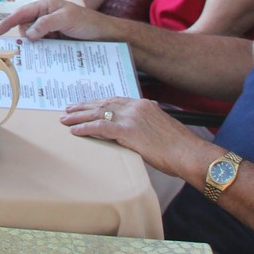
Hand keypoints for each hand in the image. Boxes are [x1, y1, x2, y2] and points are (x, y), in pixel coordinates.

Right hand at [0, 0, 116, 40]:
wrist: (106, 36)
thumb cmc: (88, 22)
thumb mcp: (66, 18)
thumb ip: (46, 23)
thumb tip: (29, 33)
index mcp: (46, 6)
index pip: (22, 13)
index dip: (8, 21)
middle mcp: (46, 16)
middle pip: (25, 27)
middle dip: (28, 35)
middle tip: (41, 41)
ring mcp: (50, 29)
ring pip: (33, 38)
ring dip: (37, 44)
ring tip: (51, 46)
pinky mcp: (56, 40)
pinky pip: (42, 46)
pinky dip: (43, 50)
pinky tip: (48, 54)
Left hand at [59, 98, 213, 180]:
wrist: (189, 153)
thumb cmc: (179, 147)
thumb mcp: (162, 128)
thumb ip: (149, 122)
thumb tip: (142, 127)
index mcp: (144, 105)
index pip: (114, 100)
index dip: (97, 102)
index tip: (85, 105)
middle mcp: (136, 107)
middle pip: (103, 103)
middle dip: (83, 107)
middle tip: (68, 109)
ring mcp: (131, 117)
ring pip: (98, 113)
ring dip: (79, 117)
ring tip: (64, 119)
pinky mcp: (128, 131)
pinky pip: (100, 127)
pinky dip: (85, 128)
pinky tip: (75, 130)